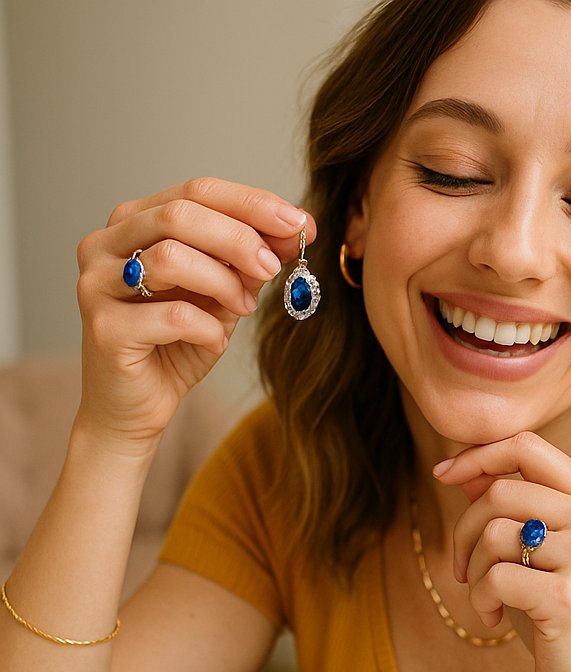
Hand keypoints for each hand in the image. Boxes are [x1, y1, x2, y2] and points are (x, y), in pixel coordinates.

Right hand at [74, 177, 314, 450]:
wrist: (135, 408)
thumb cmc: (176, 346)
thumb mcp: (224, 297)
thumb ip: (250, 262)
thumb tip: (295, 230)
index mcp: (135, 223)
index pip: (197, 191)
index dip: (252, 204)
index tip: (300, 223)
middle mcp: (106, 244)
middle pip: (180, 214)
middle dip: (240, 238)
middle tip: (274, 267)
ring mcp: (97, 284)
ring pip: (171, 257)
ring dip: (224, 283)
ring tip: (242, 309)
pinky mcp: (104, 328)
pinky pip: (173, 315)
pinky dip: (208, 329)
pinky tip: (215, 343)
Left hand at [437, 431, 570, 671]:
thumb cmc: (564, 620)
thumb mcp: (539, 555)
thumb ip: (512, 509)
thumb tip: (464, 469)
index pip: (527, 446)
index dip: (477, 454)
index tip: (443, 475)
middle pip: (501, 489)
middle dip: (463, 529)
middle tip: (461, 568)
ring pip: (493, 531)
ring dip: (471, 569)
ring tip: (487, 599)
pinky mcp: (568, 596)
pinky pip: (493, 577)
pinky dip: (479, 600)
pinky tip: (495, 619)